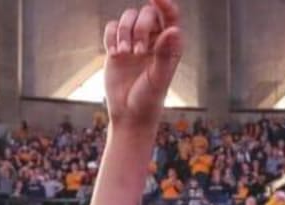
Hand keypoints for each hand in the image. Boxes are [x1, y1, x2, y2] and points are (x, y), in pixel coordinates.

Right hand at [101, 0, 182, 130]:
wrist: (129, 114)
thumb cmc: (149, 99)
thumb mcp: (158, 77)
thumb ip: (165, 53)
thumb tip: (174, 30)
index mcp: (170, 45)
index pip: (170, 15)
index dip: (164, 3)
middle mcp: (154, 40)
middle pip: (146, 14)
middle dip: (139, 28)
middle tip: (137, 52)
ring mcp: (135, 42)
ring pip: (128, 17)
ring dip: (124, 31)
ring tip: (124, 54)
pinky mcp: (117, 46)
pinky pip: (112, 27)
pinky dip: (111, 37)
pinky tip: (115, 55)